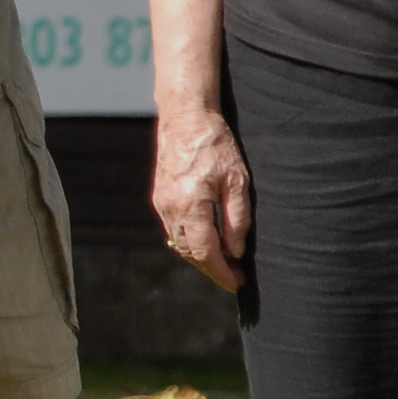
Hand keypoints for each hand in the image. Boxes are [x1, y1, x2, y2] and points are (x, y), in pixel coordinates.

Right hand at [153, 106, 253, 291]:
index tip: (237, 282)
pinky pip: (173, 229)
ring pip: (178, 243)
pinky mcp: (159, 197)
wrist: (184, 116)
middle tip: (234, 275)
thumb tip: (235, 251)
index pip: (205, 253)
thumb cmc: (215, 144)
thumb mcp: (237, 181)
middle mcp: (170, 209)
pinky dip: (189, 241)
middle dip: (211, 269)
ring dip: (199, 257)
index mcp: (190, 206)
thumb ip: (236, 219)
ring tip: (223, 261)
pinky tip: (206, 240)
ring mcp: (161, 204)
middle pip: (189, 253)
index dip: (221, 272)